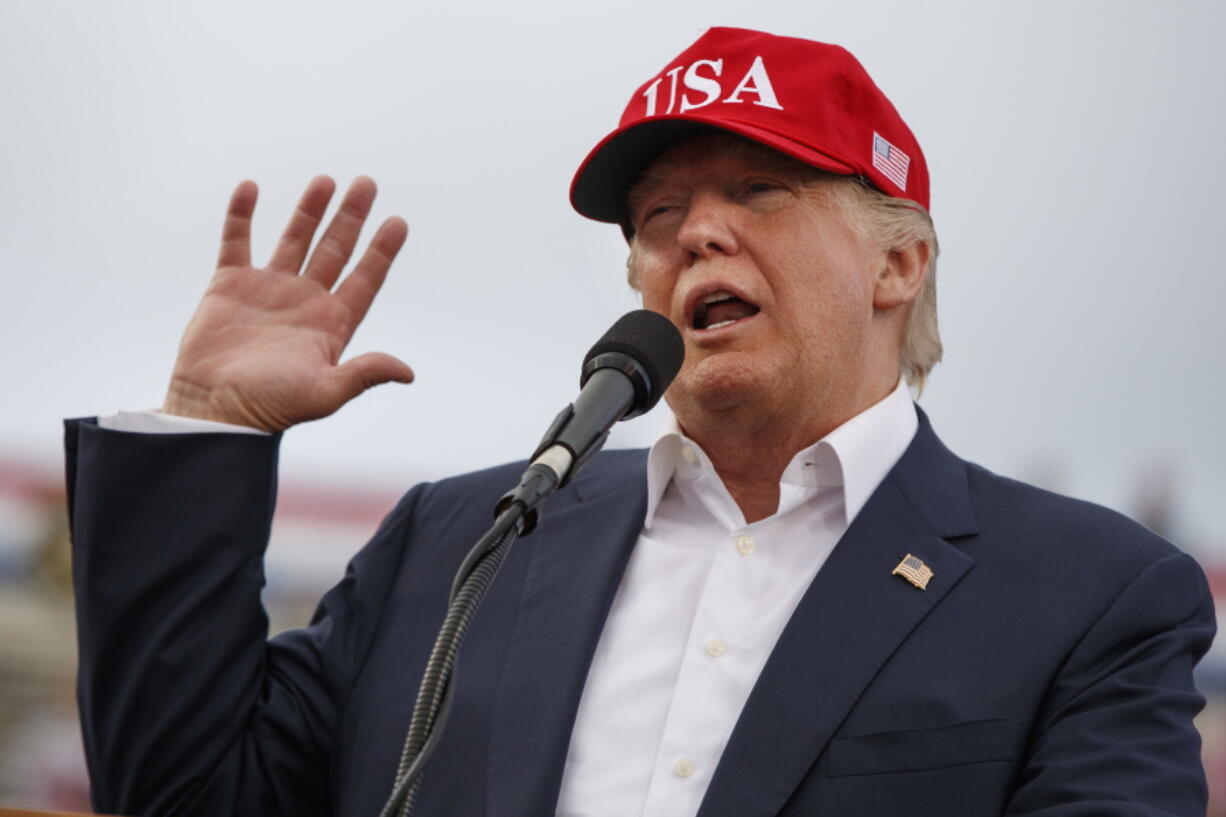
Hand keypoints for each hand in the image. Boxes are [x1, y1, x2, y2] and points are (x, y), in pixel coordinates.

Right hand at [162, 176, 412, 431]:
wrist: (214, 410)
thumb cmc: (271, 407)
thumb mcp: (325, 392)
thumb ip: (364, 374)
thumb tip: (408, 372)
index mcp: (331, 323)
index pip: (365, 279)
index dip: (381, 251)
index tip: (399, 222)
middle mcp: (304, 301)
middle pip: (335, 250)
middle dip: (351, 217)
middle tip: (367, 183)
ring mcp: (268, 290)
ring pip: (294, 239)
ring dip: (309, 210)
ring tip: (326, 180)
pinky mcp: (229, 285)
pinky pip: (236, 241)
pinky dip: (241, 215)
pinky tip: (250, 187)